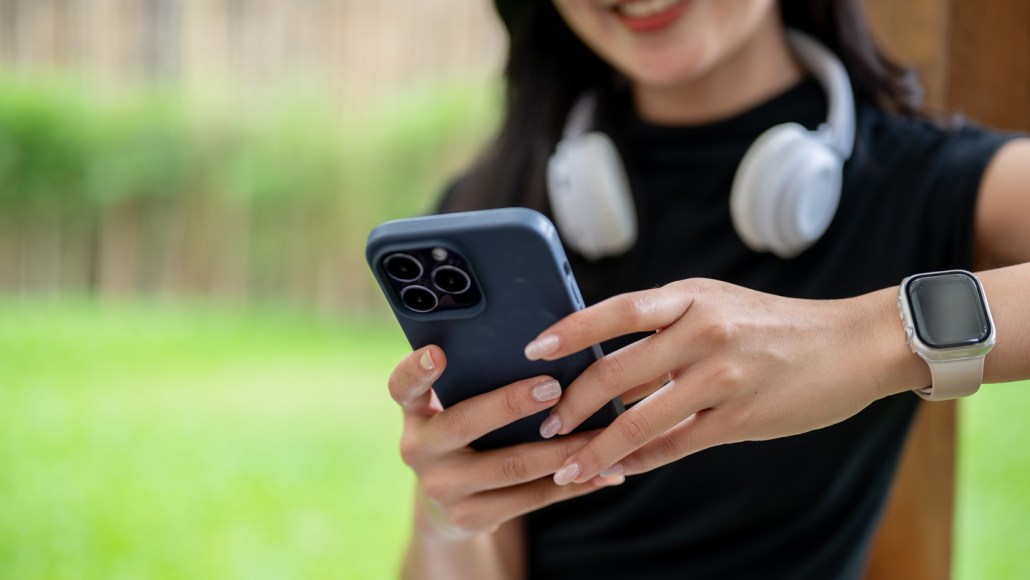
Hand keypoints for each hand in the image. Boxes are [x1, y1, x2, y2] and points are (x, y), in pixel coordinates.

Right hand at [387, 346, 624, 539]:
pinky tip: (604, 473)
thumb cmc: (464, 431)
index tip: (437, 353)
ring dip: (560, 449)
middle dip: (512, 404)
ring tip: (599, 433)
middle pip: (464, 423)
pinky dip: (572, 485)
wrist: (444, 503)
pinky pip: (529, 499)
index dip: (416, 369)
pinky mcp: (469, 518)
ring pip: (510, 466)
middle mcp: (419, 449)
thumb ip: (475, 378)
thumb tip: (547, 345)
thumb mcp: (452, 405)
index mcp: (415, 411)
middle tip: (554, 388)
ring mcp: (442, 487)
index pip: (402, 386)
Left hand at [523, 278, 910, 485]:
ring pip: (640, 418)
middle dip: (572, 403)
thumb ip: (664, 327)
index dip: (569, 331)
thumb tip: (605, 356)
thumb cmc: (775, 326)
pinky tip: (619, 470)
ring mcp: (723, 375)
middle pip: (616, 370)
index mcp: (689, 298)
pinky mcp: (742, 415)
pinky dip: (641, 460)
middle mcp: (702, 330)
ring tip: (569, 463)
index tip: (532, 350)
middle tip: (545, 422)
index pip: (614, 311)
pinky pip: (676, 444)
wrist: (853, 345)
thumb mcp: (717, 306)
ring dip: (598, 446)